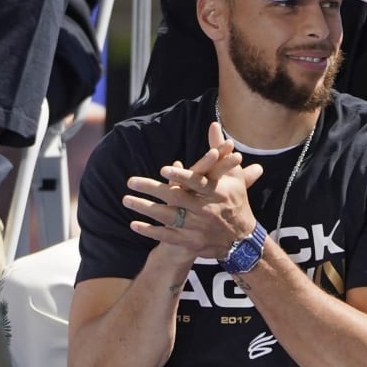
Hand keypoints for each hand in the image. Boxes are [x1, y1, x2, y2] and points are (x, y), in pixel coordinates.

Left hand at [122, 122, 263, 260]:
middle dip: (152, 189)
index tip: (164, 169)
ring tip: (126, 199)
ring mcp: (198, 227)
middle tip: (131, 182)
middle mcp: (206, 210)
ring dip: (145, 208)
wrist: (240, 238)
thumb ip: (219, 150)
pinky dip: (150, 231)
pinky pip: (167, 236)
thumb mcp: (231, 174)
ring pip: (168, 217)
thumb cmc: (234, 199)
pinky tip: (133, 224)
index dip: (181, 176)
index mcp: (217, 192)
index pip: (197, 182)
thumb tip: (212, 125)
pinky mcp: (190, 242)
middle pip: (176, 199)